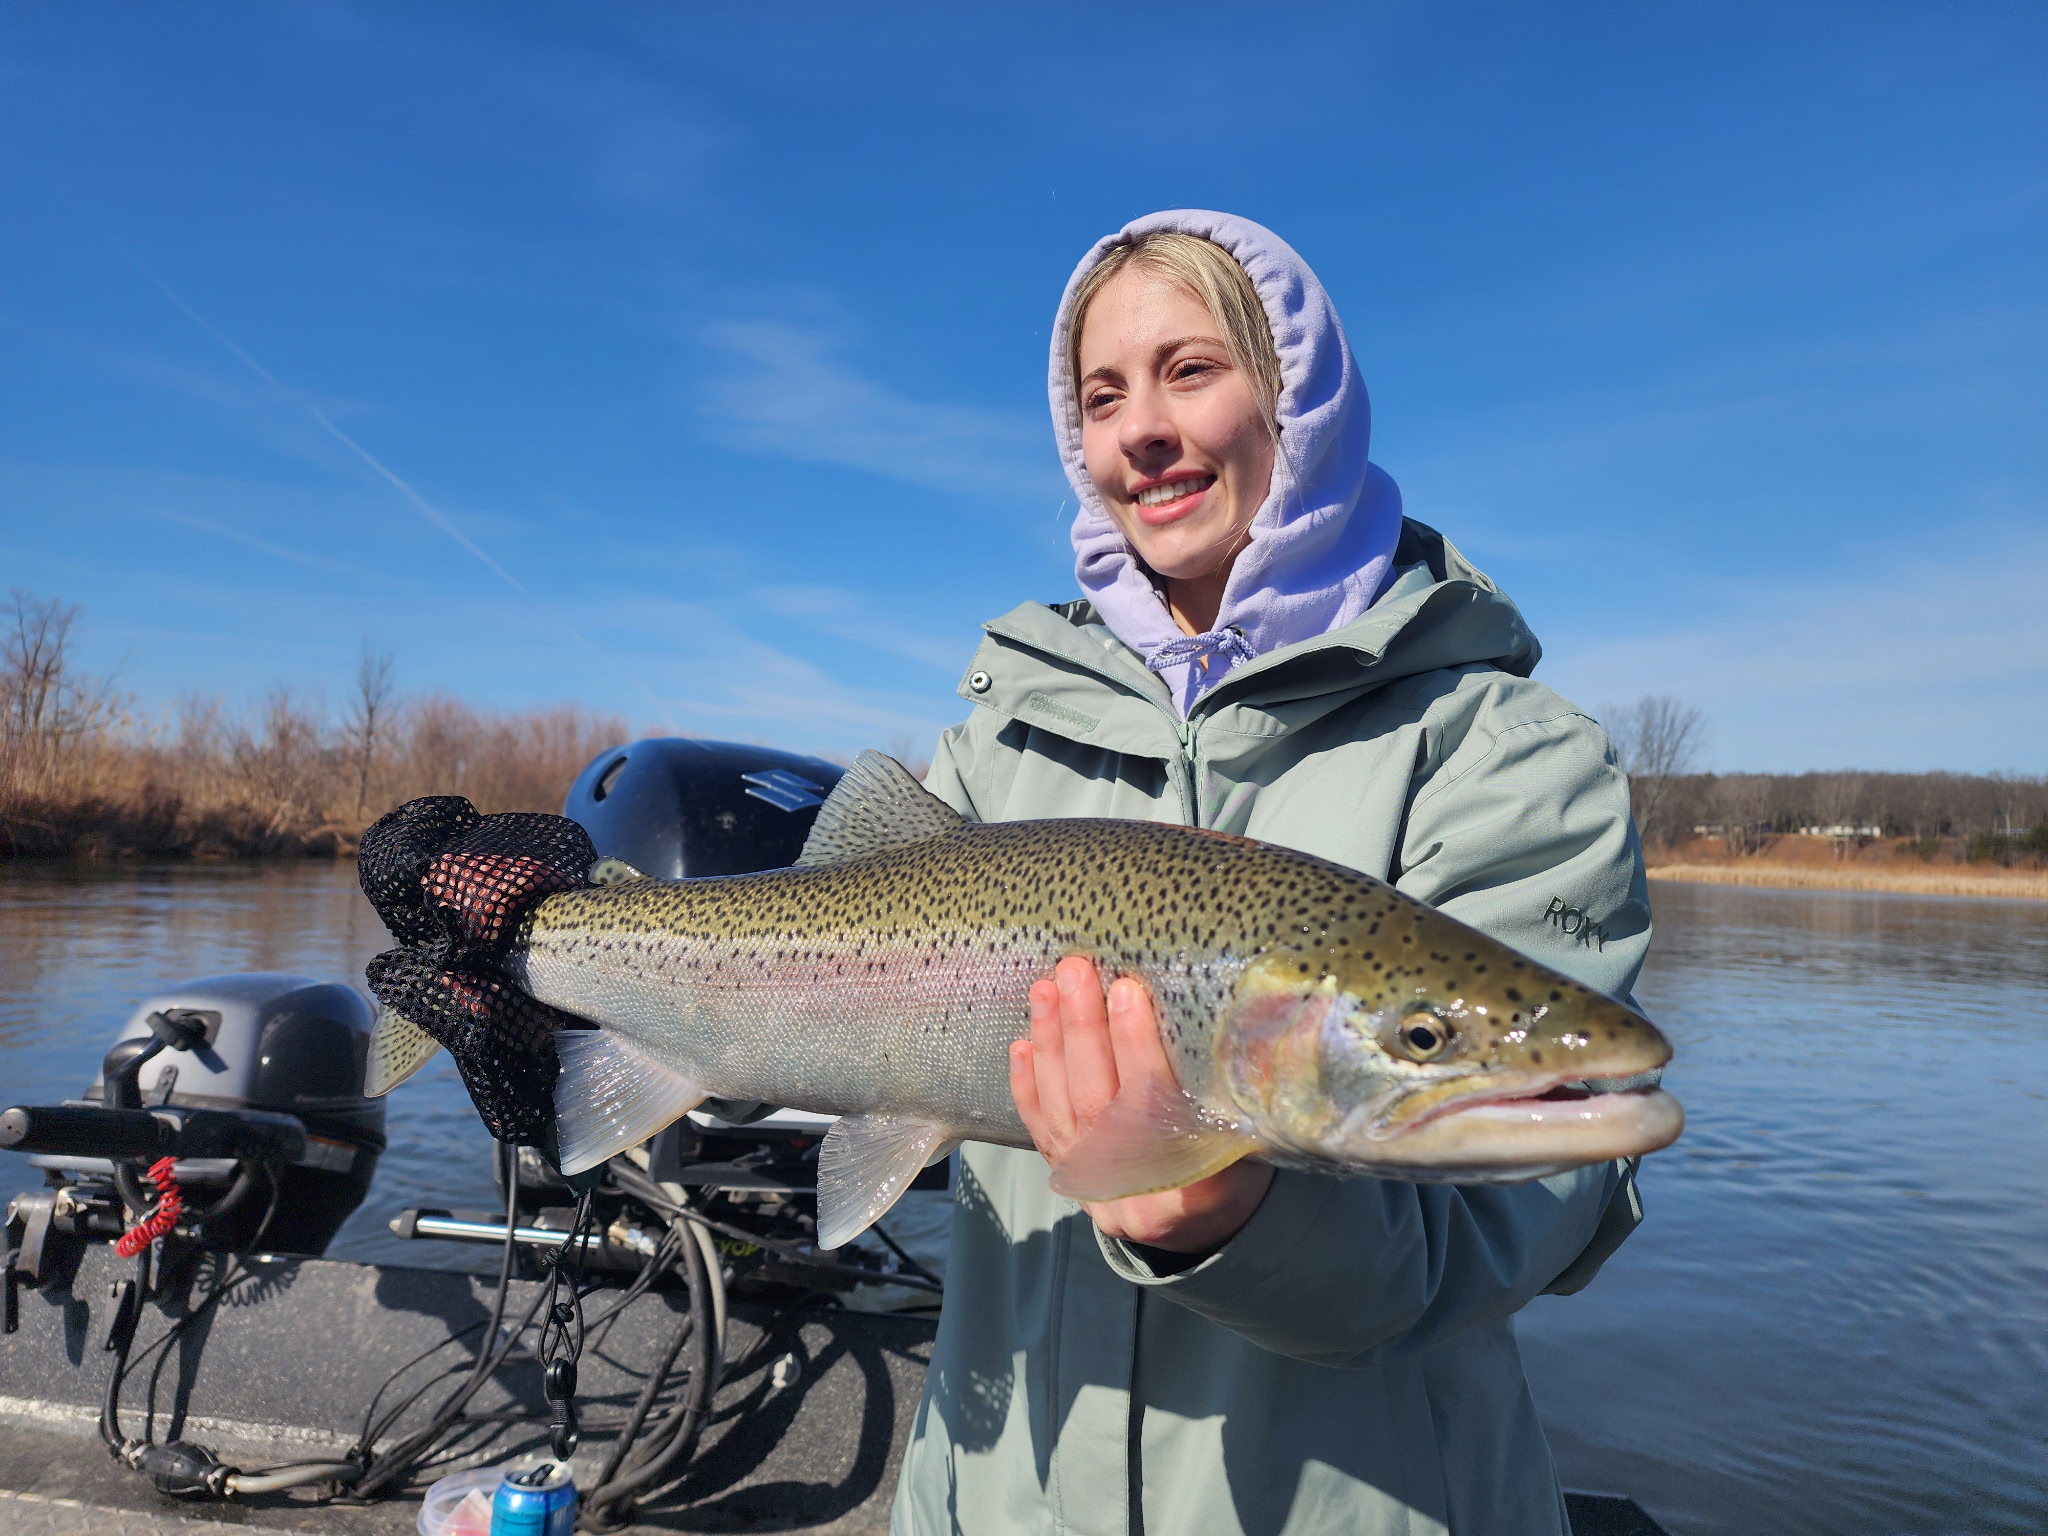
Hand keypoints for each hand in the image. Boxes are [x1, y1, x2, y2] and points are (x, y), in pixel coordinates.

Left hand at [1010, 956, 1273, 1255]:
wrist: (1204, 1229)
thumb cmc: (1235, 1170)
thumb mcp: (1249, 1142)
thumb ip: (1232, 1096)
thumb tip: (1232, 1019)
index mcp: (1189, 1187)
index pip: (1153, 1107)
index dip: (1136, 1046)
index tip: (1126, 991)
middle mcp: (1133, 1195)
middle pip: (1096, 1103)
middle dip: (1082, 1030)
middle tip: (1074, 972)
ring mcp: (1095, 1192)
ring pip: (1063, 1112)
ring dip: (1051, 1045)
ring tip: (1045, 991)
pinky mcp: (1072, 1181)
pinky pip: (1042, 1131)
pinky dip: (1028, 1086)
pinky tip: (1021, 1043)